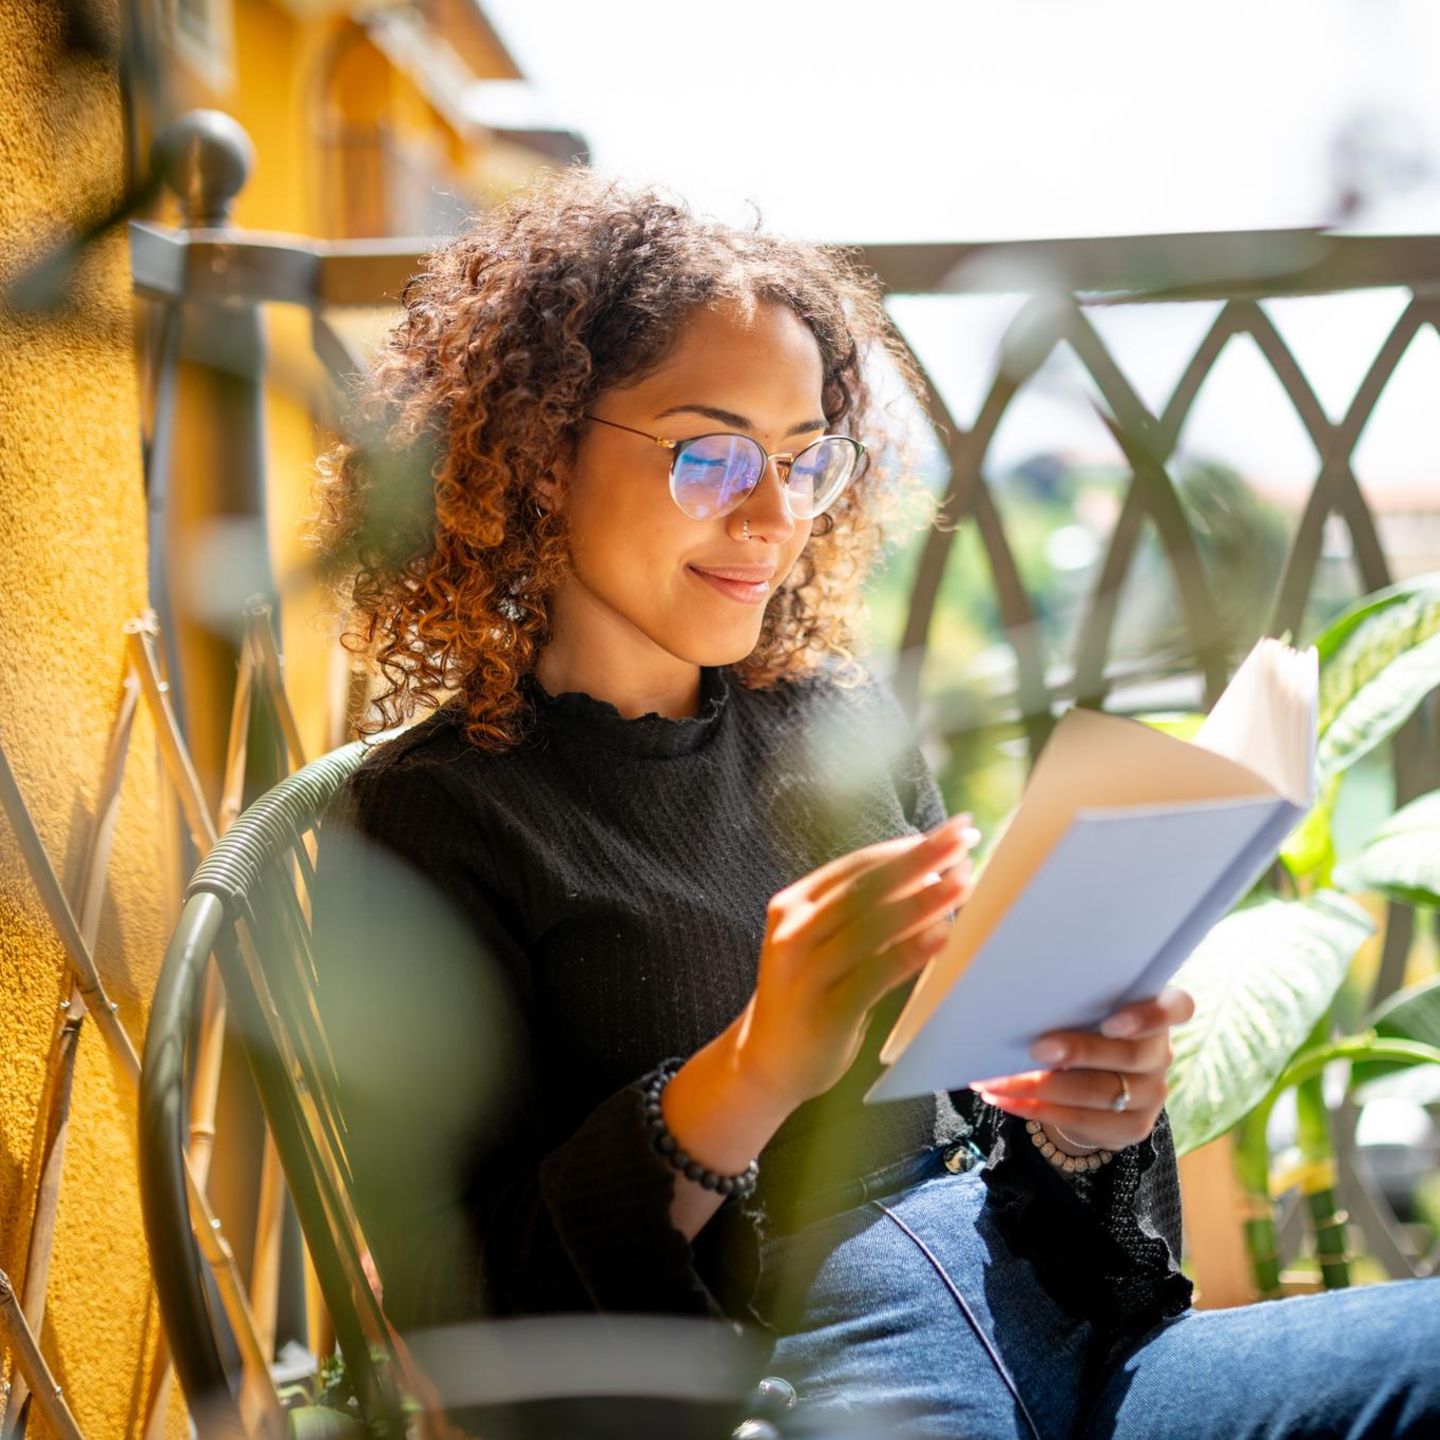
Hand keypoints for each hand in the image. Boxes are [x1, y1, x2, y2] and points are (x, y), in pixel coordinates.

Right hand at [733, 813, 980, 1109]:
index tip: (949, 832)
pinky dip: (910, 953)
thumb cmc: (811, 993)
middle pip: (865, 889)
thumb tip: (931, 874)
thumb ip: (860, 912)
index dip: (904, 847)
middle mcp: (793, 932)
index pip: (855, 867)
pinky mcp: (824, 1012)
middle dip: (918, 861)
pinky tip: (942, 937)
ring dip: (922, 902)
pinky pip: (874, 976)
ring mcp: (805, 973)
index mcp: (793, 905)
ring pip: (871, 928)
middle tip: (964, 839)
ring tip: (963, 884)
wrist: (768, 1061)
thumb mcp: (822, 942)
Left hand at [965, 985, 1195, 1151]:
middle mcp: (1160, 1054)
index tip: (1111, 1022)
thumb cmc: (1084, 1027)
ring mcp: (1151, 1094)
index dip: (1149, 1017)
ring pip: (1100, 1092)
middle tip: (1035, 1048)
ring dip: (1043, 1086)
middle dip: (1078, 1052)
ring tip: (999, 1081)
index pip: (1178, 1008)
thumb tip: (1021, 996)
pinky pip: (1082, 1120)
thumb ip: (1074, 1002)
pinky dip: (1037, 1110)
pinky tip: (1005, 1100)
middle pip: (1127, 1055)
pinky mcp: (1133, 1127)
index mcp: (1157, 1014)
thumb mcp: (1087, 1010)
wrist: (1095, 1083)